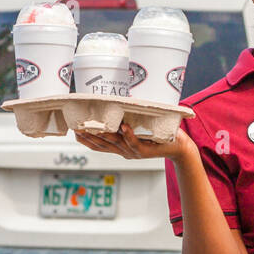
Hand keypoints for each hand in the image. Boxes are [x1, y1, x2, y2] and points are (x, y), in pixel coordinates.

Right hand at [71, 121, 191, 160]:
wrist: (178, 146)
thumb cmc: (159, 135)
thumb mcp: (139, 127)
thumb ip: (127, 119)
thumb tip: (116, 101)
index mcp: (121, 147)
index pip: (100, 145)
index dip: (87, 140)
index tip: (74, 131)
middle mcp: (125, 151)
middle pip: (103, 145)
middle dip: (89, 137)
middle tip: (77, 129)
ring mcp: (135, 152)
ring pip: (116, 144)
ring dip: (105, 135)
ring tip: (93, 126)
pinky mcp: (146, 151)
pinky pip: (135, 143)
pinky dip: (129, 135)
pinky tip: (123, 127)